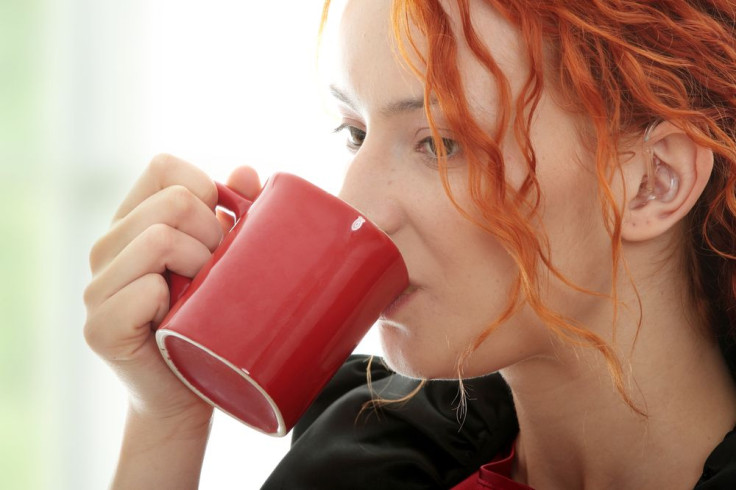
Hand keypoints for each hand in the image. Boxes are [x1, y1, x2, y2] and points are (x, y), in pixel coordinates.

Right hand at [84, 154, 260, 425]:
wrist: (188, 393)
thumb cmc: (210, 320)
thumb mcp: (224, 259)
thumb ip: (233, 213)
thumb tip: (248, 172)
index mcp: (133, 222)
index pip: (164, 167)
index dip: (204, 188)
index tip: (221, 228)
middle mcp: (107, 247)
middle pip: (174, 201)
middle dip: (214, 233)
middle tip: (218, 270)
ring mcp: (98, 287)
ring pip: (160, 238)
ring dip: (200, 266)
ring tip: (203, 293)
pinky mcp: (100, 327)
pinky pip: (146, 289)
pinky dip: (172, 301)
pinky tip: (176, 317)